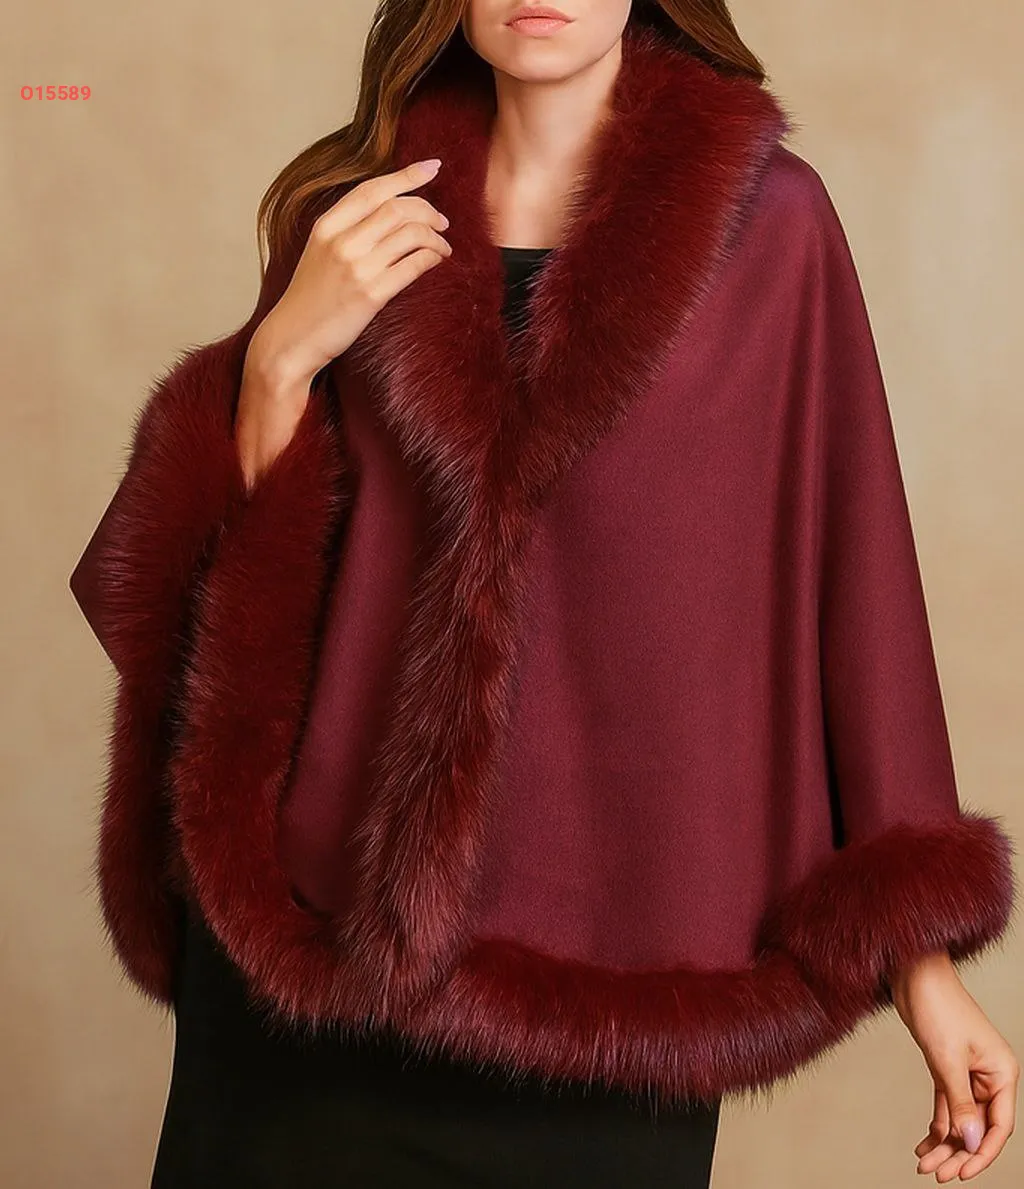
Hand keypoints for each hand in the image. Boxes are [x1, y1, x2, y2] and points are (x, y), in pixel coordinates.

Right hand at [235, 156, 452, 489]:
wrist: (291, 340)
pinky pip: (413, 265)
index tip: (433, 167)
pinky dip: (431, 257)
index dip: (407, 175)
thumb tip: (388, 214)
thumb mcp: (319, 254)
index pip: (373, 189)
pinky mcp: (370, 295)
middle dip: (428, 209)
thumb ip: (347, 231)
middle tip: (442, 221)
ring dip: (435, 235)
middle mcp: (341, 241)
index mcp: (326, 226)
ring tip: (443, 245)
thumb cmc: (309, 300)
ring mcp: (356, 268)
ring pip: (410, 234)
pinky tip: (437, 260)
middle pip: (397, 208)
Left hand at [889, 950, 1017, 1181]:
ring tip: (924, 1166)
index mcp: (1002, 1072)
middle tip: (935, 1175)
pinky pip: (947, 1105)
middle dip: (957, 1153)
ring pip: (961, 1119)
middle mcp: (989, 1076)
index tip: (961, 1174)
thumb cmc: (936, 1006)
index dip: (982, 1154)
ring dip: (944, 1143)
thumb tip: (972, 1143)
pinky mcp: (946, 1067)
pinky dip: (937, 1125)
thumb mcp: (946, 1059)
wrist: (913, 973)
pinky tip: (923, 1145)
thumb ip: (960, 1103)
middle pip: (978, 1127)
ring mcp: (968, 1073)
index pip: (999, 1126)